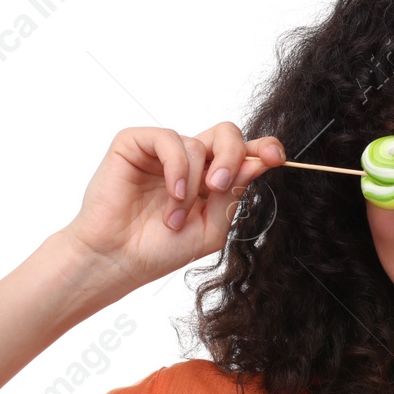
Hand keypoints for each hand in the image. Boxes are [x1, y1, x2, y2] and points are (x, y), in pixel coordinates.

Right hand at [64, 124, 285, 290]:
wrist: (118, 259)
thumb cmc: (159, 249)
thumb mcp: (211, 229)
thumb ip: (232, 195)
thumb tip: (258, 162)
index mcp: (210, 178)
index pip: (243, 152)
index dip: (263, 148)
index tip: (275, 157)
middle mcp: (189, 160)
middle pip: (226, 133)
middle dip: (232, 156)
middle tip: (219, 186)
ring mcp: (162, 151)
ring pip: (197, 144)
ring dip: (191, 187)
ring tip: (174, 218)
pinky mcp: (135, 144)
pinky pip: (169, 139)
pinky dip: (177, 169)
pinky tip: (172, 194)